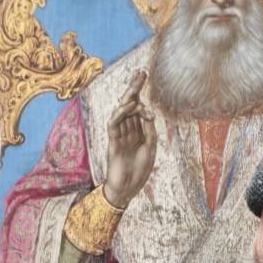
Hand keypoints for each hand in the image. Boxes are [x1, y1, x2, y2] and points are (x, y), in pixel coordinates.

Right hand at [101, 70, 157, 209]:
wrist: (127, 190)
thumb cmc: (139, 171)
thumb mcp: (150, 147)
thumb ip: (148, 129)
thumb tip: (148, 112)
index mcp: (137, 131)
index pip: (138, 107)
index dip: (140, 92)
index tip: (144, 76)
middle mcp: (128, 130)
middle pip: (130, 104)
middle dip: (135, 88)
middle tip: (140, 72)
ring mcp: (119, 135)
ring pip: (122, 112)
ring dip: (130, 100)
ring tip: (136, 90)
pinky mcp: (112, 142)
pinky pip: (114, 124)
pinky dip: (120, 114)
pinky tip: (127, 106)